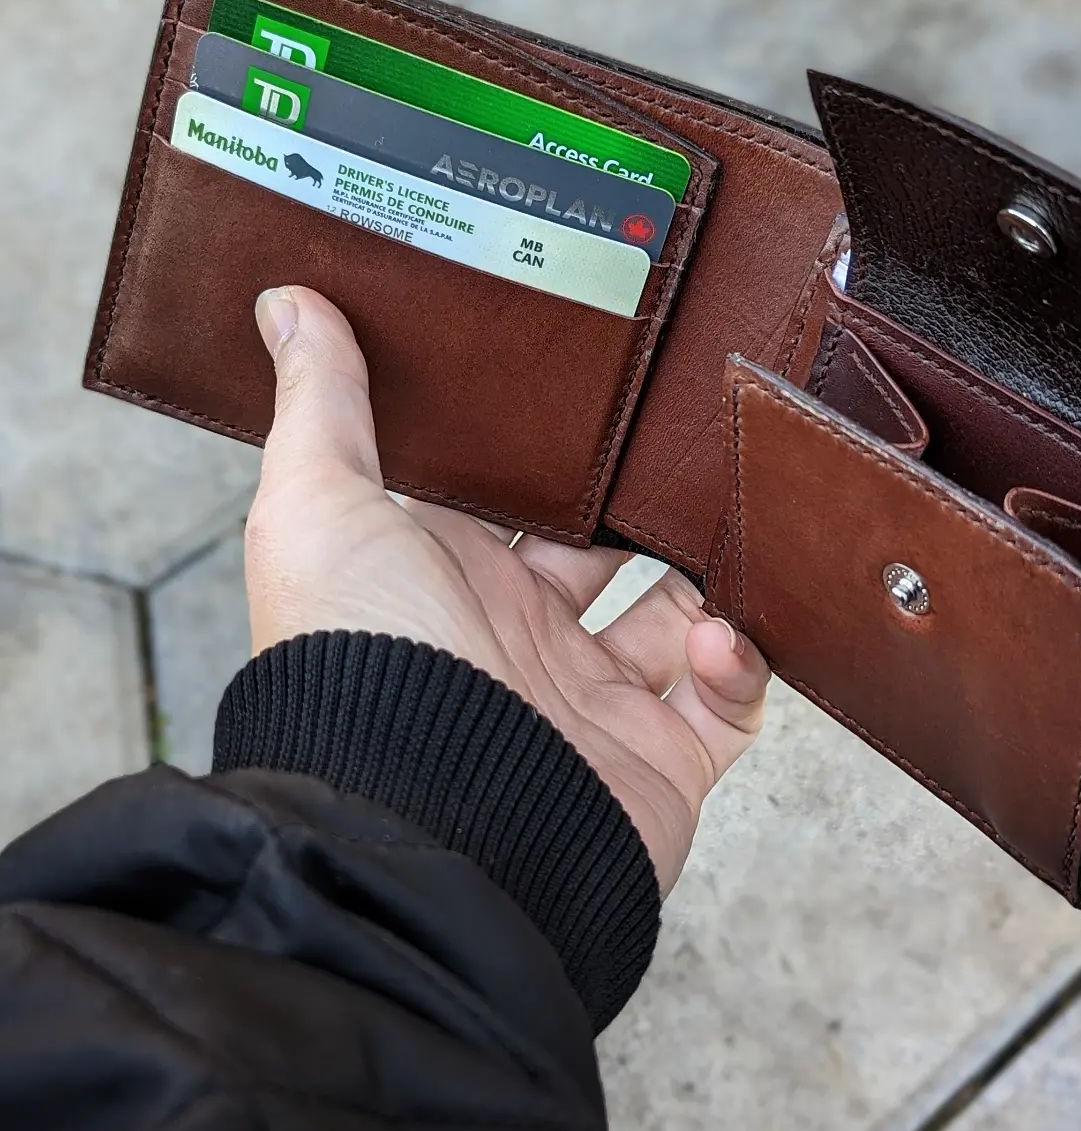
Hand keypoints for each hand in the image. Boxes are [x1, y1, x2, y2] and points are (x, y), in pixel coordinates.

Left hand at [244, 286, 769, 892]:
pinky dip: (740, 662)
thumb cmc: (362, 665)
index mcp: (455, 582)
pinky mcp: (661, 761)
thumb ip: (324, 408)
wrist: (431, 829)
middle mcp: (524, 641)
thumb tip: (290, 301)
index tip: (605, 394)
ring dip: (711, 576)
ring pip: (682, 619)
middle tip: (684, 447)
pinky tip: (716, 632)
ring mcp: (596, 703)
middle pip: (609, 553)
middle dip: (645, 505)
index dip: (560, 457)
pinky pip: (729, 703)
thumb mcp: (322, 510)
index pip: (520, 505)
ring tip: (729, 524)